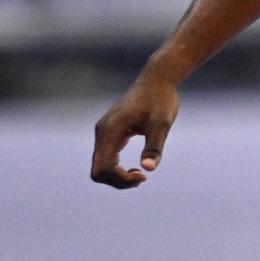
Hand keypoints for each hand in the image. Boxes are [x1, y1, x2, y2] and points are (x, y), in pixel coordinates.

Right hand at [91, 74, 181, 188]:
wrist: (157, 79)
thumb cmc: (161, 99)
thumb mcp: (161, 124)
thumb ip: (154, 147)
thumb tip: (148, 169)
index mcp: (111, 131)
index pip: (103, 168)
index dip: (121, 179)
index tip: (143, 175)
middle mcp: (102, 132)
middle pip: (98, 171)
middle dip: (118, 181)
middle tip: (142, 177)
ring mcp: (104, 132)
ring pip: (100, 166)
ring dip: (118, 176)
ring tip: (140, 174)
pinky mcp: (110, 132)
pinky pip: (105, 158)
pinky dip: (117, 169)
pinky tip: (136, 167)